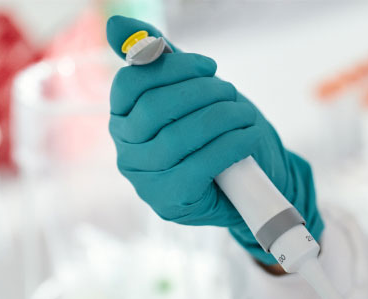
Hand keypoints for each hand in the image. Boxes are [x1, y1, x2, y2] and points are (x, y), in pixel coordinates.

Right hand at [105, 15, 322, 264]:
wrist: (251, 186)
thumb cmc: (219, 137)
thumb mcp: (191, 95)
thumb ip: (159, 61)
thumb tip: (116, 26)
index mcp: (124, 121)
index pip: (131, 84)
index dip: (172, 67)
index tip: (209, 67)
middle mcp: (126, 152)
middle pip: (154, 109)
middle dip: (200, 93)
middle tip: (230, 92)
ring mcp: (145, 181)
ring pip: (177, 137)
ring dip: (219, 118)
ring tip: (244, 114)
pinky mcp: (170, 202)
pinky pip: (198, 167)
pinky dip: (229, 147)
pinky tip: (247, 138)